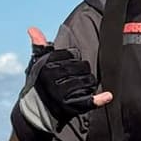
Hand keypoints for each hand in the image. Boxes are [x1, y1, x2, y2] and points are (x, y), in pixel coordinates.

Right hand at [10, 26, 112, 140]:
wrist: (35, 111)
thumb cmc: (39, 84)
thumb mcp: (36, 65)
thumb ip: (39, 47)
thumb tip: (32, 29)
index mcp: (45, 66)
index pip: (69, 55)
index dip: (73, 59)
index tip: (69, 65)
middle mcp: (51, 79)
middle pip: (80, 67)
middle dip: (84, 70)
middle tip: (80, 75)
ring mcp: (60, 94)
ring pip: (86, 81)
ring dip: (90, 82)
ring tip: (84, 85)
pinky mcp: (68, 108)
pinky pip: (87, 102)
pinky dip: (98, 100)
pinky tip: (108, 96)